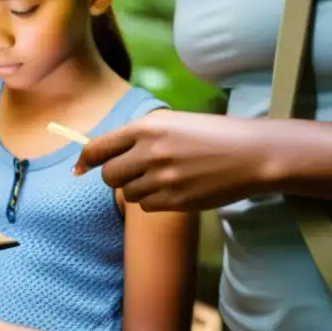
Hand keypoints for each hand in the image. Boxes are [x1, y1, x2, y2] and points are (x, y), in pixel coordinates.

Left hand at [73, 110, 271, 210]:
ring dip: (138, 188)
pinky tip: (174, 189)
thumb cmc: (211, 134)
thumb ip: (138, 136)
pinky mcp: (177, 200)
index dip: (85, 160)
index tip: (79, 168)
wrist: (251, 154)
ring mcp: (163, 178)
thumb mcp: (170, 123)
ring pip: (128, 193)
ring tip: (162, 177)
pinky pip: (148, 207)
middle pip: (109, 176)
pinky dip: (154, 201)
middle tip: (133, 172)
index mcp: (145, 128)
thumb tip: (103, 155)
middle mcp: (149, 152)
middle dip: (116, 177)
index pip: (98, 148)